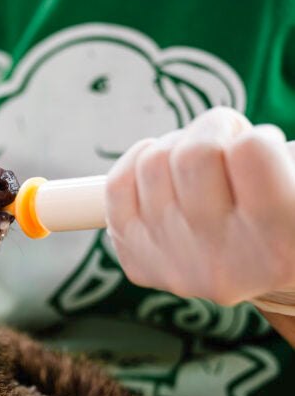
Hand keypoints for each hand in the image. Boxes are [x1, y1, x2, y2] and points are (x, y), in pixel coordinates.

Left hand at [104, 108, 294, 305]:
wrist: (263, 267)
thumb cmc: (284, 213)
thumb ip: (274, 158)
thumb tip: (226, 129)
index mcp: (279, 241)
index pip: (250, 151)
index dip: (258, 136)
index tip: (265, 150)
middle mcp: (225, 261)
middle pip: (194, 152)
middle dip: (212, 129)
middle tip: (228, 145)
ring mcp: (175, 264)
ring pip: (153, 161)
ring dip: (177, 145)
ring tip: (202, 164)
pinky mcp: (141, 261)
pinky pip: (117, 186)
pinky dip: (138, 161)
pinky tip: (166, 167)